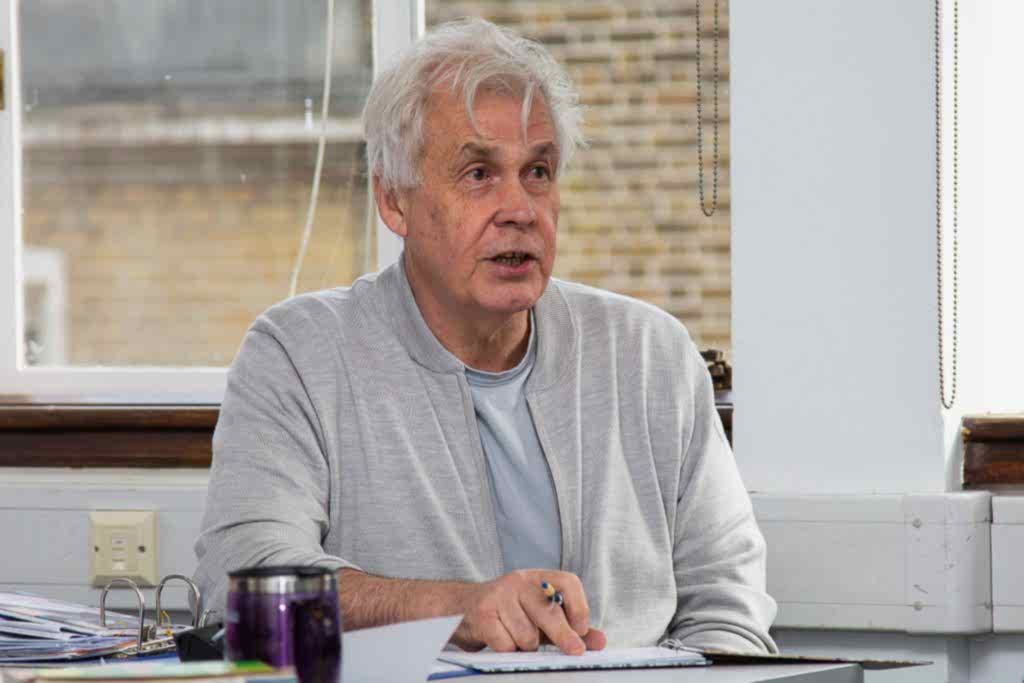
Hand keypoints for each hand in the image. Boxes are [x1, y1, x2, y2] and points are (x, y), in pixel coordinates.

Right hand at [451, 569, 606, 654]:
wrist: (461, 609)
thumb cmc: (510, 614)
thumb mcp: (541, 617)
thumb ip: (571, 628)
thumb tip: (600, 642)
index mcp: (539, 578)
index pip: (569, 582)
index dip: (580, 607)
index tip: (581, 630)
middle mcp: (519, 580)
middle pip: (549, 610)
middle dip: (564, 636)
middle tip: (574, 652)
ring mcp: (499, 594)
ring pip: (526, 634)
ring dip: (526, 647)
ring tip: (518, 639)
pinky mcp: (483, 612)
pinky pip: (505, 643)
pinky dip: (508, 650)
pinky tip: (501, 640)